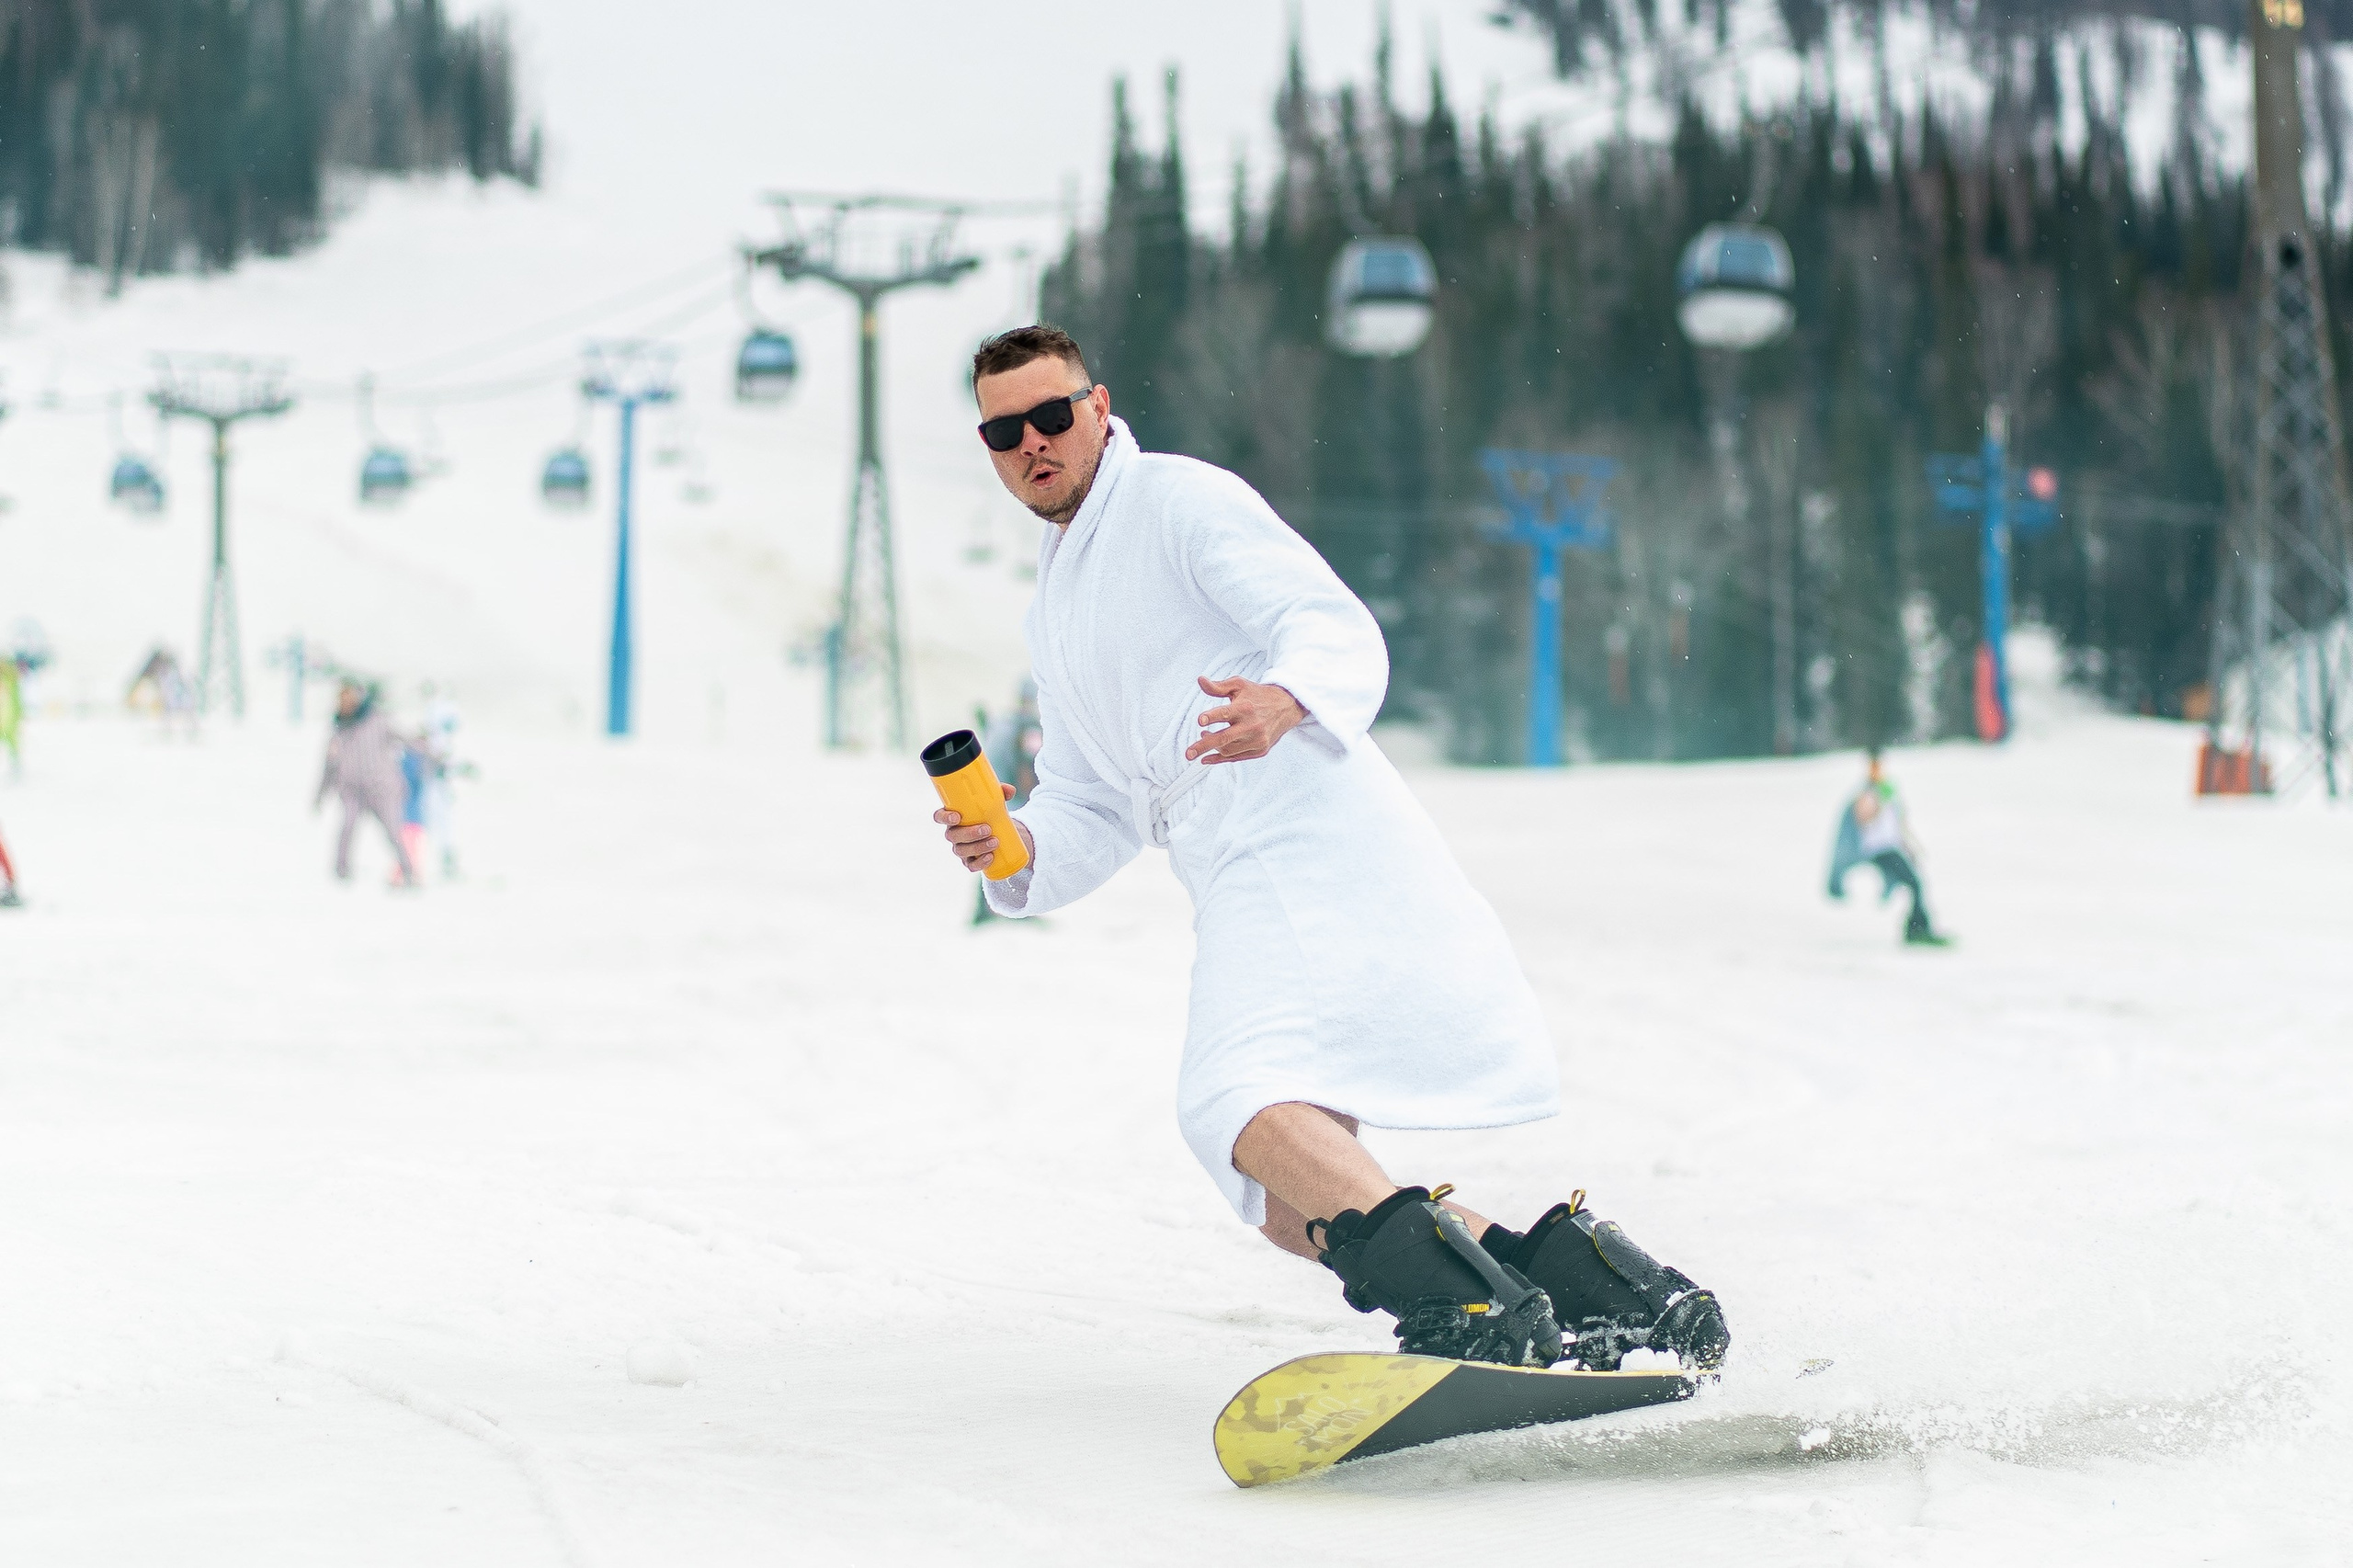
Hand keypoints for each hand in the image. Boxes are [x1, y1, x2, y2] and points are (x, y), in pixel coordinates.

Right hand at [934, 782, 1032, 873]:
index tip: (957, 817)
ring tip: (995, 842)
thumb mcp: (994, 802)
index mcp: (953, 816)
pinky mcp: (969, 860)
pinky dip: (980, 863)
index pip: (940, 816)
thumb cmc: (990, 813)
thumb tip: (1010, 790)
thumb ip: (1001, 793)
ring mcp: (960, 848)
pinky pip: (970, 865)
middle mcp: (953, 833)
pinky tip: (990, 857)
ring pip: (962, 850)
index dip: (945, 818)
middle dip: (969, 833)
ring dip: (978, 847)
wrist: (999, 832)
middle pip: (952, 836)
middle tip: (987, 829)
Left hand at [1187, 675, 1306, 764]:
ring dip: (1211, 748)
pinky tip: (1207, 758)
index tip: (1200, 721)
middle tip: (1188, 753)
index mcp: (1246, 708)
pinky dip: (1220, 759)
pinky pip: (1236, 758)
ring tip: (1203, 738)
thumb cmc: (1257, 695)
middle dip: (1203, 746)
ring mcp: (1257, 740)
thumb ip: (1218, 687)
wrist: (1285, 707)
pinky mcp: (1260, 750)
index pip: (1226, 713)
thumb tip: (1200, 680)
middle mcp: (1252, 725)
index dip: (1212, 717)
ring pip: (1228, 750)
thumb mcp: (1239, 685)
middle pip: (1224, 739)